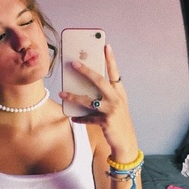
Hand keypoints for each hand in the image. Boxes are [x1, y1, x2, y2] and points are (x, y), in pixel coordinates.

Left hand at [59, 44, 138, 161]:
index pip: (115, 73)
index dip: (111, 59)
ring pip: (89, 100)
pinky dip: (80, 118)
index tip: (106, 46)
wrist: (126, 142)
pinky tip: (72, 117)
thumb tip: (85, 88)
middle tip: (74, 63)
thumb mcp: (115, 106)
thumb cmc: (118, 122)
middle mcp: (117, 99)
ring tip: (62, 93)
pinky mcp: (106, 122)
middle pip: (100, 81)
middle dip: (86, 71)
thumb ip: (104, 97)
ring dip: (74, 97)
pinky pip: (88, 119)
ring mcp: (112, 111)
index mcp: (120, 93)